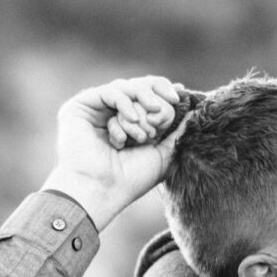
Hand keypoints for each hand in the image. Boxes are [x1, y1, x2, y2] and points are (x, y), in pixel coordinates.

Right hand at [42, 76, 185, 228]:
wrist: (101, 190)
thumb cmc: (130, 179)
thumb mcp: (163, 154)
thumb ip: (178, 132)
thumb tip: (196, 110)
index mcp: (129, 122)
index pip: (149, 95)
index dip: (163, 92)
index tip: (178, 97)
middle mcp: (111, 113)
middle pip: (138, 87)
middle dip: (155, 99)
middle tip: (163, 112)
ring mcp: (95, 109)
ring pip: (126, 88)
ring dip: (140, 108)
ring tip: (144, 133)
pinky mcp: (79, 106)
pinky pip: (109, 92)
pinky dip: (124, 103)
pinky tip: (131, 120)